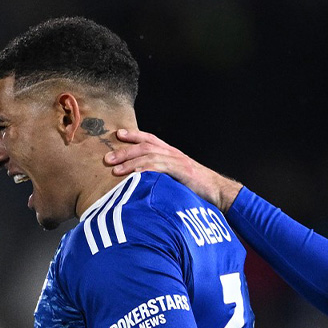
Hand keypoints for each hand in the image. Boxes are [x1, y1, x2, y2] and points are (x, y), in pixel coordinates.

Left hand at [103, 129, 242, 211]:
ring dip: (130, 161)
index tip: (117, 134)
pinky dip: (145, 170)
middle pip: (145, 146)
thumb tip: (140, 183)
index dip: (134, 135)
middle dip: (125, 150)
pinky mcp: (182, 171)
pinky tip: (133, 175)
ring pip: (150, 155)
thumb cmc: (196, 188)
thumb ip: (160, 176)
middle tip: (107, 158)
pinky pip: (160, 167)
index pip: (150, 139)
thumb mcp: (175, 178)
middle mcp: (173, 153)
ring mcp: (178, 161)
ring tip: (115, 169)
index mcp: (171, 153)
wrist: (219, 192)